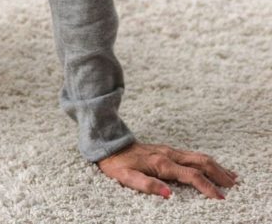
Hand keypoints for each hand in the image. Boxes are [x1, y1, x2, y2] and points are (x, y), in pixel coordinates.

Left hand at [96, 141, 239, 199]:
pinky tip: (214, 166)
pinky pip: (193, 155)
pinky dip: (208, 162)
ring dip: (217, 167)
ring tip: (232, 178)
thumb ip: (147, 185)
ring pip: (199, 157)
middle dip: (219, 175)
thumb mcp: (126, 178)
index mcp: (162, 163)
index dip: (207, 187)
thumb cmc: (116, 163)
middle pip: (201, 163)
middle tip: (235, 187)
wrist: (108, 144)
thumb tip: (169, 194)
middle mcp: (169, 155)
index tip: (221, 198)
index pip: (192, 176)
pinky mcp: (168, 150)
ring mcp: (170, 151)